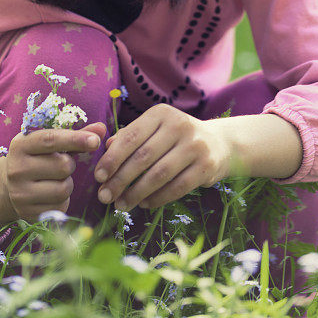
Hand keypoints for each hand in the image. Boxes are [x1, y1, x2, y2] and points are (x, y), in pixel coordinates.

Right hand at [4, 122, 105, 223]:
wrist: (8, 187)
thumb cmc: (36, 159)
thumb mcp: (49, 144)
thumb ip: (75, 136)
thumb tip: (102, 129)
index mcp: (21, 145)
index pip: (51, 140)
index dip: (75, 139)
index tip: (96, 141)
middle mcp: (16, 168)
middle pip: (62, 166)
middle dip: (69, 165)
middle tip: (60, 164)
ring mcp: (20, 193)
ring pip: (63, 189)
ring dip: (67, 184)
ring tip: (55, 180)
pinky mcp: (27, 213)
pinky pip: (60, 207)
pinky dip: (62, 201)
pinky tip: (51, 195)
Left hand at [93, 105, 230, 211]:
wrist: (219, 143)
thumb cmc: (176, 137)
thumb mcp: (155, 129)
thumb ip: (131, 136)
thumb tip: (107, 147)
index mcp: (161, 113)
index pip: (131, 136)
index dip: (112, 158)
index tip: (98, 176)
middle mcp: (179, 125)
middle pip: (143, 157)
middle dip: (120, 179)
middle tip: (105, 196)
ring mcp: (195, 145)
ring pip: (159, 174)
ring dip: (137, 193)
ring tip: (122, 204)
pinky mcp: (206, 166)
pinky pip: (177, 187)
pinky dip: (158, 198)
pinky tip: (145, 204)